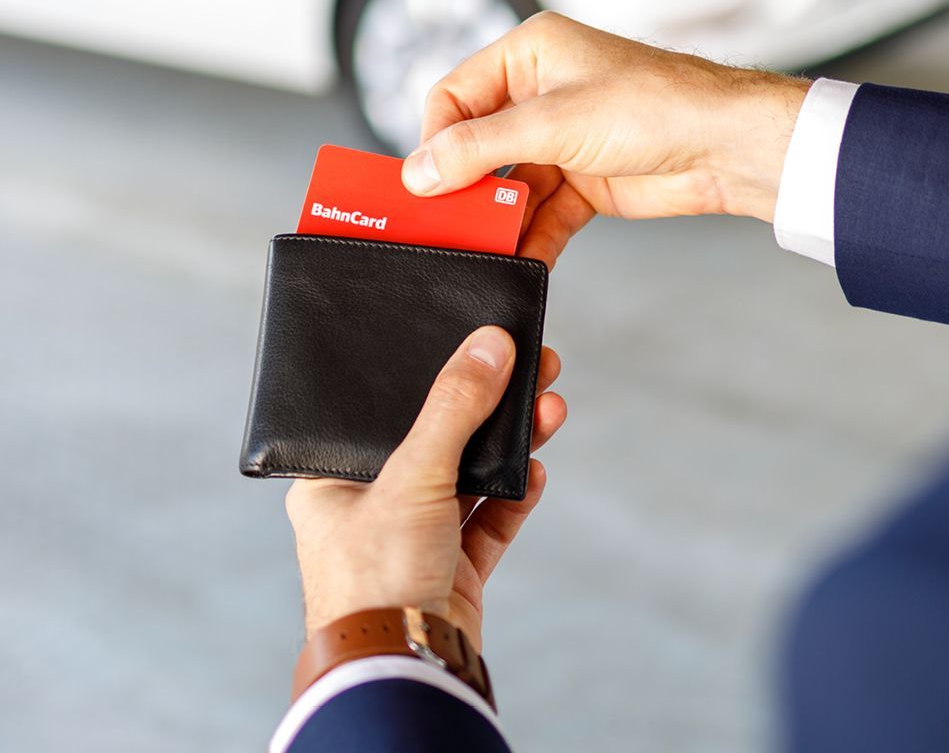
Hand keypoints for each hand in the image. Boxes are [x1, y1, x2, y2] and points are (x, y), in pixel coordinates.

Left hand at [284, 326, 566, 650]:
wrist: (403, 668)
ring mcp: (415, 537)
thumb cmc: (376, 576)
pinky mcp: (451, 568)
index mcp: (336, 477)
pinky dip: (517, 497)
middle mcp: (372, 504)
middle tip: (533, 362)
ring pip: (471, 476)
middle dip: (490, 403)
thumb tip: (490, 346)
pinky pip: (489, 522)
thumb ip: (453, 408)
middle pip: (439, 435)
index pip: (388, 406)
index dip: (433, 372)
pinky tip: (540, 472)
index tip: (476, 343)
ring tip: (550, 408)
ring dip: (512, 445)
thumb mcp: (413, 476)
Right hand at [402, 12, 809, 268]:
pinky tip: (523, 259)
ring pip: (510, 187)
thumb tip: (422, 169)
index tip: (423, 184)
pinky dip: (532, 238)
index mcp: (529, 55)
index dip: (436, 140)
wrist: (722, 147)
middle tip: (447, 221)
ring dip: (499, 220)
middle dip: (465, 186)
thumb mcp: (553, 122)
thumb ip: (481, 148)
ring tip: (484, 248)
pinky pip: (543, 214)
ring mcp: (564, 141)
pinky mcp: (585, 182)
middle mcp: (542, 94)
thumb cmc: (655, 105)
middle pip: (479, 145)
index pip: (455, 95)